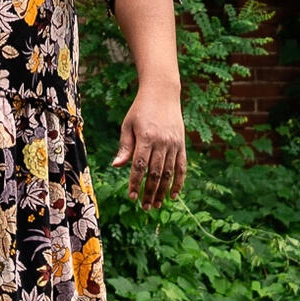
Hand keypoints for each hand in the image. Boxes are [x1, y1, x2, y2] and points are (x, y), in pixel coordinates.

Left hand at [112, 84, 186, 207]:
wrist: (162, 93)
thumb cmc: (140, 109)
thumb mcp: (128, 124)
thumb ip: (125, 146)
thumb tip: (117, 166)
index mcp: (145, 137)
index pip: (139, 166)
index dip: (136, 183)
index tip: (131, 197)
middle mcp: (161, 142)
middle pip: (155, 173)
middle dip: (150, 192)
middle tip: (145, 207)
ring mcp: (174, 144)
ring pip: (169, 173)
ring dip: (163, 191)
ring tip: (157, 205)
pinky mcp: (182, 144)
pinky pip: (182, 167)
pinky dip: (179, 182)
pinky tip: (174, 195)